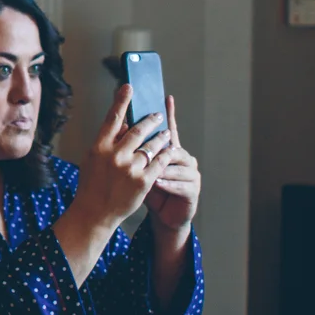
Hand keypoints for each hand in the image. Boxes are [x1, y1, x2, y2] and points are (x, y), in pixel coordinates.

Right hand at [68, 84, 171, 230]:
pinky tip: (169, 149)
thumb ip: (107, 142)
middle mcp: (115, 155)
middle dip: (150, 120)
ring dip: (161, 136)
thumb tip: (123, 125)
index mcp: (99, 147)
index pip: (113, 118)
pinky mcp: (144, 181)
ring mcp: (130, 168)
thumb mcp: (92, 159)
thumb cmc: (92, 185)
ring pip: (152, 145)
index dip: (122, 100)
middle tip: (157, 115)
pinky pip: (159, 162)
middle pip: (138, 129)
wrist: (95, 213)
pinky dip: (165, 154)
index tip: (129, 86)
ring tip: (166, 133)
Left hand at [142, 95, 200, 230]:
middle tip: (150, 142)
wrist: (163, 216)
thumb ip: (132, 149)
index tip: (166, 97)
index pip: (168, 129)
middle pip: (173, 145)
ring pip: (176, 164)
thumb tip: (120, 125)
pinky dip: (167, 183)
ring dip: (162, 167)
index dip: (168, 113)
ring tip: (151, 169)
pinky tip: (157, 183)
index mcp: (170, 151)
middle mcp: (183, 158)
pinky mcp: (193, 190)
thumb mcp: (137, 167)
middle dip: (161, 142)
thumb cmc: (147, 190)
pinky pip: (181, 184)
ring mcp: (191, 173)